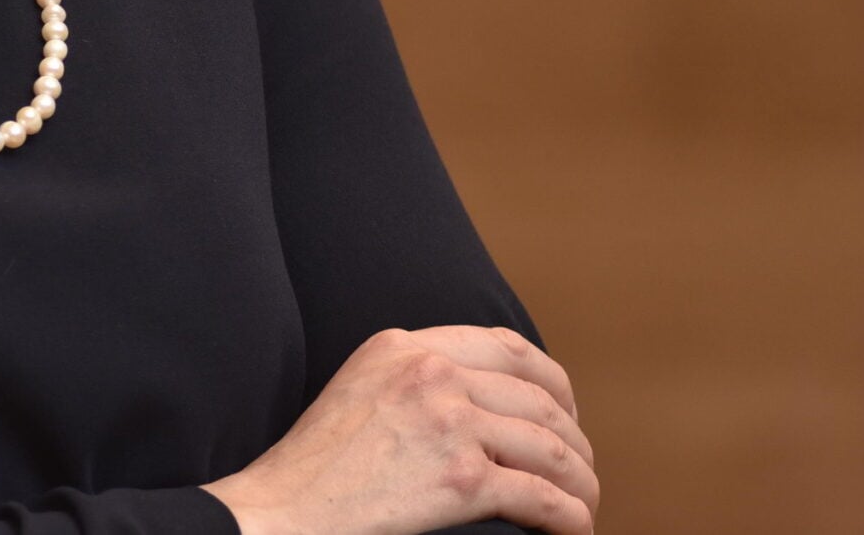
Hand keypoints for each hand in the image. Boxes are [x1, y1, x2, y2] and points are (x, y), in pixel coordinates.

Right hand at [201, 325, 597, 534]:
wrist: (278, 517)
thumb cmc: (312, 474)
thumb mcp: (359, 393)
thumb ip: (413, 383)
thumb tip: (480, 404)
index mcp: (404, 347)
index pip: (505, 347)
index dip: (551, 381)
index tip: (563, 412)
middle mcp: (431, 373)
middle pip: (539, 397)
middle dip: (572, 436)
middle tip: (579, 468)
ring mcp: (448, 423)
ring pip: (551, 446)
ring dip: (580, 481)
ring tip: (584, 502)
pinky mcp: (460, 479)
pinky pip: (541, 496)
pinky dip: (570, 516)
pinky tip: (575, 529)